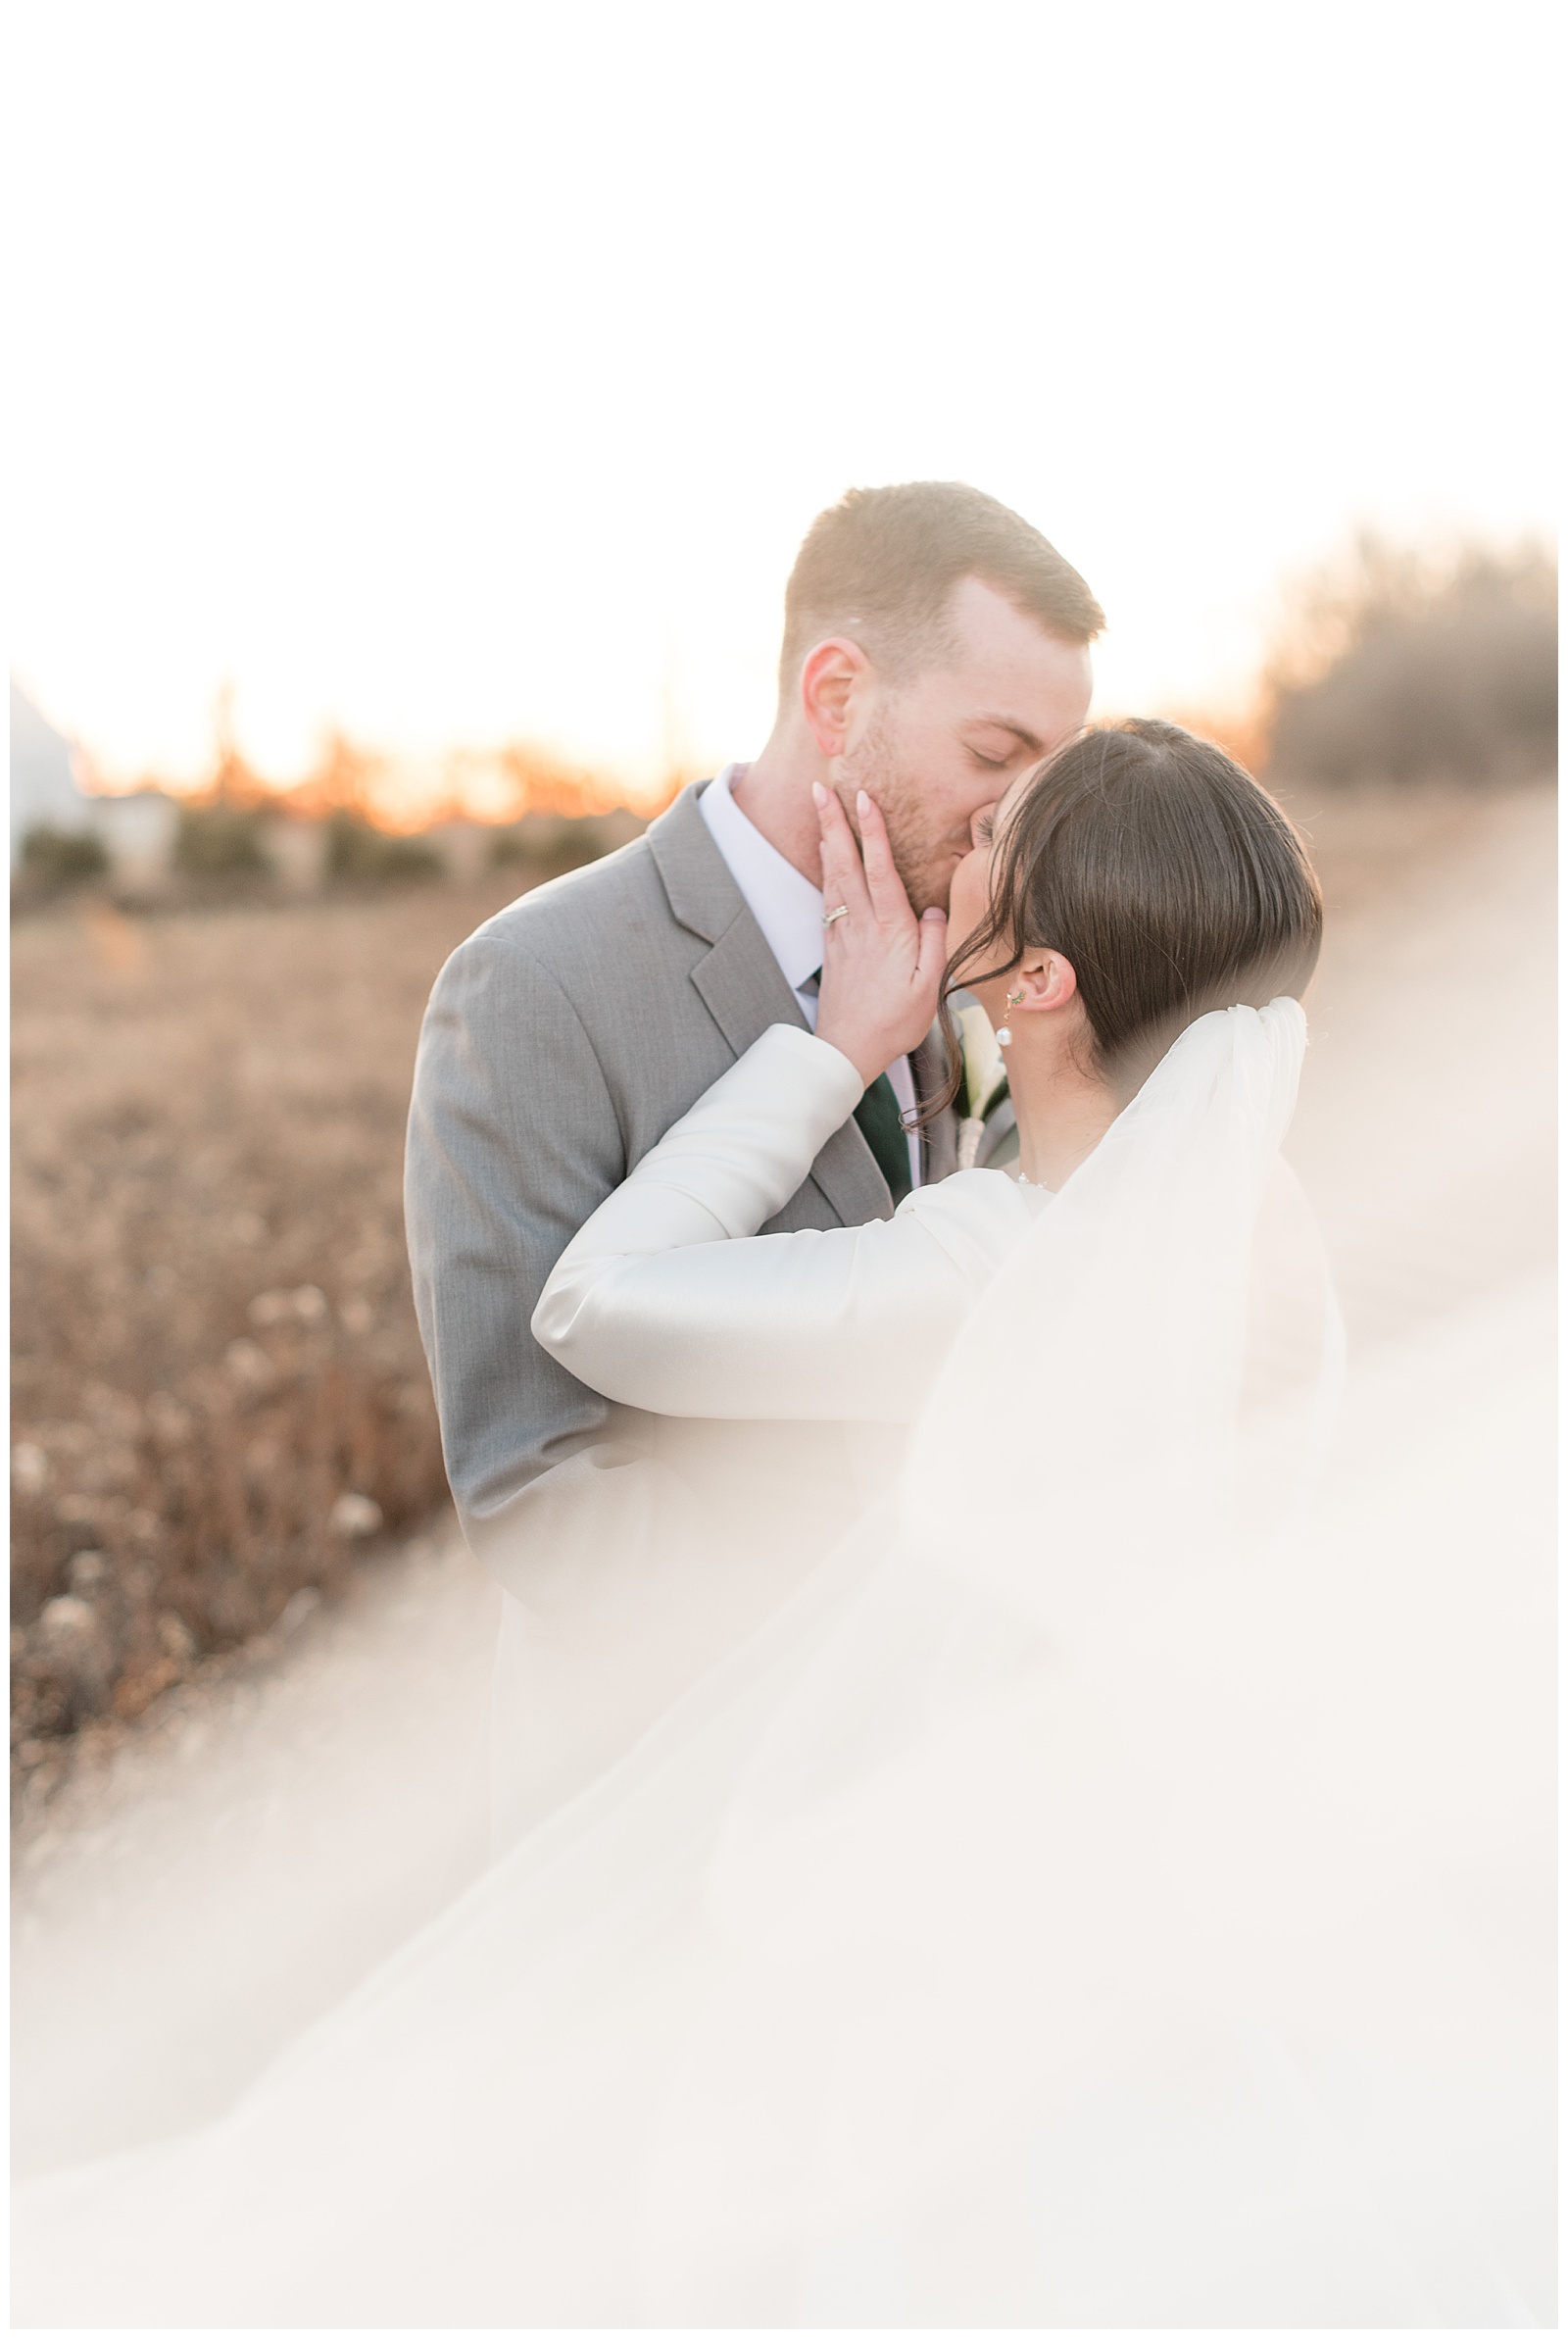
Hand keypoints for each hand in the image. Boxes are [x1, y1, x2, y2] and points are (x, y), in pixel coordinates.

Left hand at [813, 783, 947, 1087]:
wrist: (848, 1049)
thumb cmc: (895, 1021)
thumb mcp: (930, 986)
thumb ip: (936, 942)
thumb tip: (935, 908)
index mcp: (890, 930)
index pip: (880, 870)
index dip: (872, 832)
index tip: (864, 799)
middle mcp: (861, 925)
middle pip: (845, 863)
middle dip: (833, 822)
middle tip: (820, 788)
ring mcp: (842, 933)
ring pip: (832, 877)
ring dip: (826, 840)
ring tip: (820, 809)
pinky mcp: (832, 945)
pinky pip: (827, 898)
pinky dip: (825, 871)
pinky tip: (825, 858)